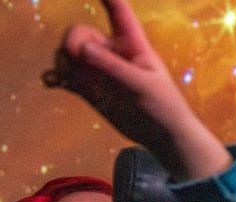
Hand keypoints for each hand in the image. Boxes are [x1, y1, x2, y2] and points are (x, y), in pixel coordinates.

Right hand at [46, 0, 229, 180]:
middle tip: (75, 57)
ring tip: (66, 76)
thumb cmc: (164, 105)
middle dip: (72, 42)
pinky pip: (65, 76)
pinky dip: (55, 76)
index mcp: (133, 44)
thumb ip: (113, 67)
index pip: (119, 14)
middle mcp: (113, 53)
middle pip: (81, 34)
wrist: (163, 135)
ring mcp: (99, 70)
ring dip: (62, 61)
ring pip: (69, 54)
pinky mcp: (90, 88)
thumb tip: (81, 48)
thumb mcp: (142, 85)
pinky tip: (52, 81)